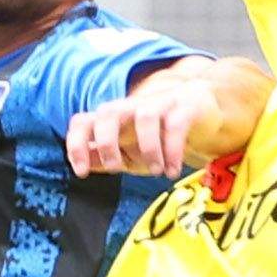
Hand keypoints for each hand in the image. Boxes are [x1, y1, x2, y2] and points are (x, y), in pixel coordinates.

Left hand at [63, 63, 249, 179]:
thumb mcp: (128, 152)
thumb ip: (104, 158)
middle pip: (108, 111)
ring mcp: (158, 104)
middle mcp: (132, 108)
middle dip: (107, 141)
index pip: (84, 121)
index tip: (81, 172)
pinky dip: (172, 150)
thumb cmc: (157, 134)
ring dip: (147, 148)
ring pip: (144, 116)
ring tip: (155, 171)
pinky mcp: (184, 107)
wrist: (201, 110)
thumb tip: (84, 164)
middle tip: (117, 167)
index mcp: (113, 119)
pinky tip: (173, 170)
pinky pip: (175, 124)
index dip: (76, 144)